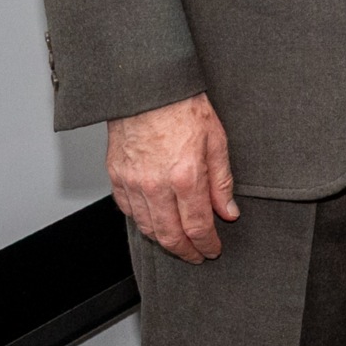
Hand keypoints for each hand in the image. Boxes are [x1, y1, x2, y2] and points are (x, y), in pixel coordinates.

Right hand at [107, 93, 238, 262]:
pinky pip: (129, 211)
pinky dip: (143, 222)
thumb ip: (222, 181)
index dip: (207, 243)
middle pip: (170, 235)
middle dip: (186, 251)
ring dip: (164, 241)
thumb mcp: (217, 141)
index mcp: (185, 177)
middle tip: (198, 256)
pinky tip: (155, 223)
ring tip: (179, 245)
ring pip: (147, 227)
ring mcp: (132, 183)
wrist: (149, 89)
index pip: (198, 225)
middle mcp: (156, 185)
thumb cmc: (184, 107)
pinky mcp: (116, 178)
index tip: (213, 249)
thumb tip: (228, 211)